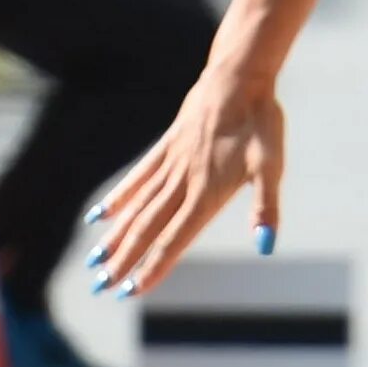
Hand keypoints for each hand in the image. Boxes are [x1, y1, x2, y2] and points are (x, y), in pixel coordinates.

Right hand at [86, 68, 286, 296]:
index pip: (174, 239)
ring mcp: (171, 163)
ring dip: (116, 237)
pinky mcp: (167, 145)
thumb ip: (266, 208)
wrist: (239, 76)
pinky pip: (138, 177)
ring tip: (95, 262)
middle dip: (124, 260)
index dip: (153, 266)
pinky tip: (100, 216)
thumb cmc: (261, 121)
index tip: (131, 290)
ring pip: (137, 207)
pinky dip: (119, 198)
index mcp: (207, 193)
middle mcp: (183, 182)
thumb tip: (267, 246)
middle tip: (100, 287)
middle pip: (148, 228)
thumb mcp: (272, 165)